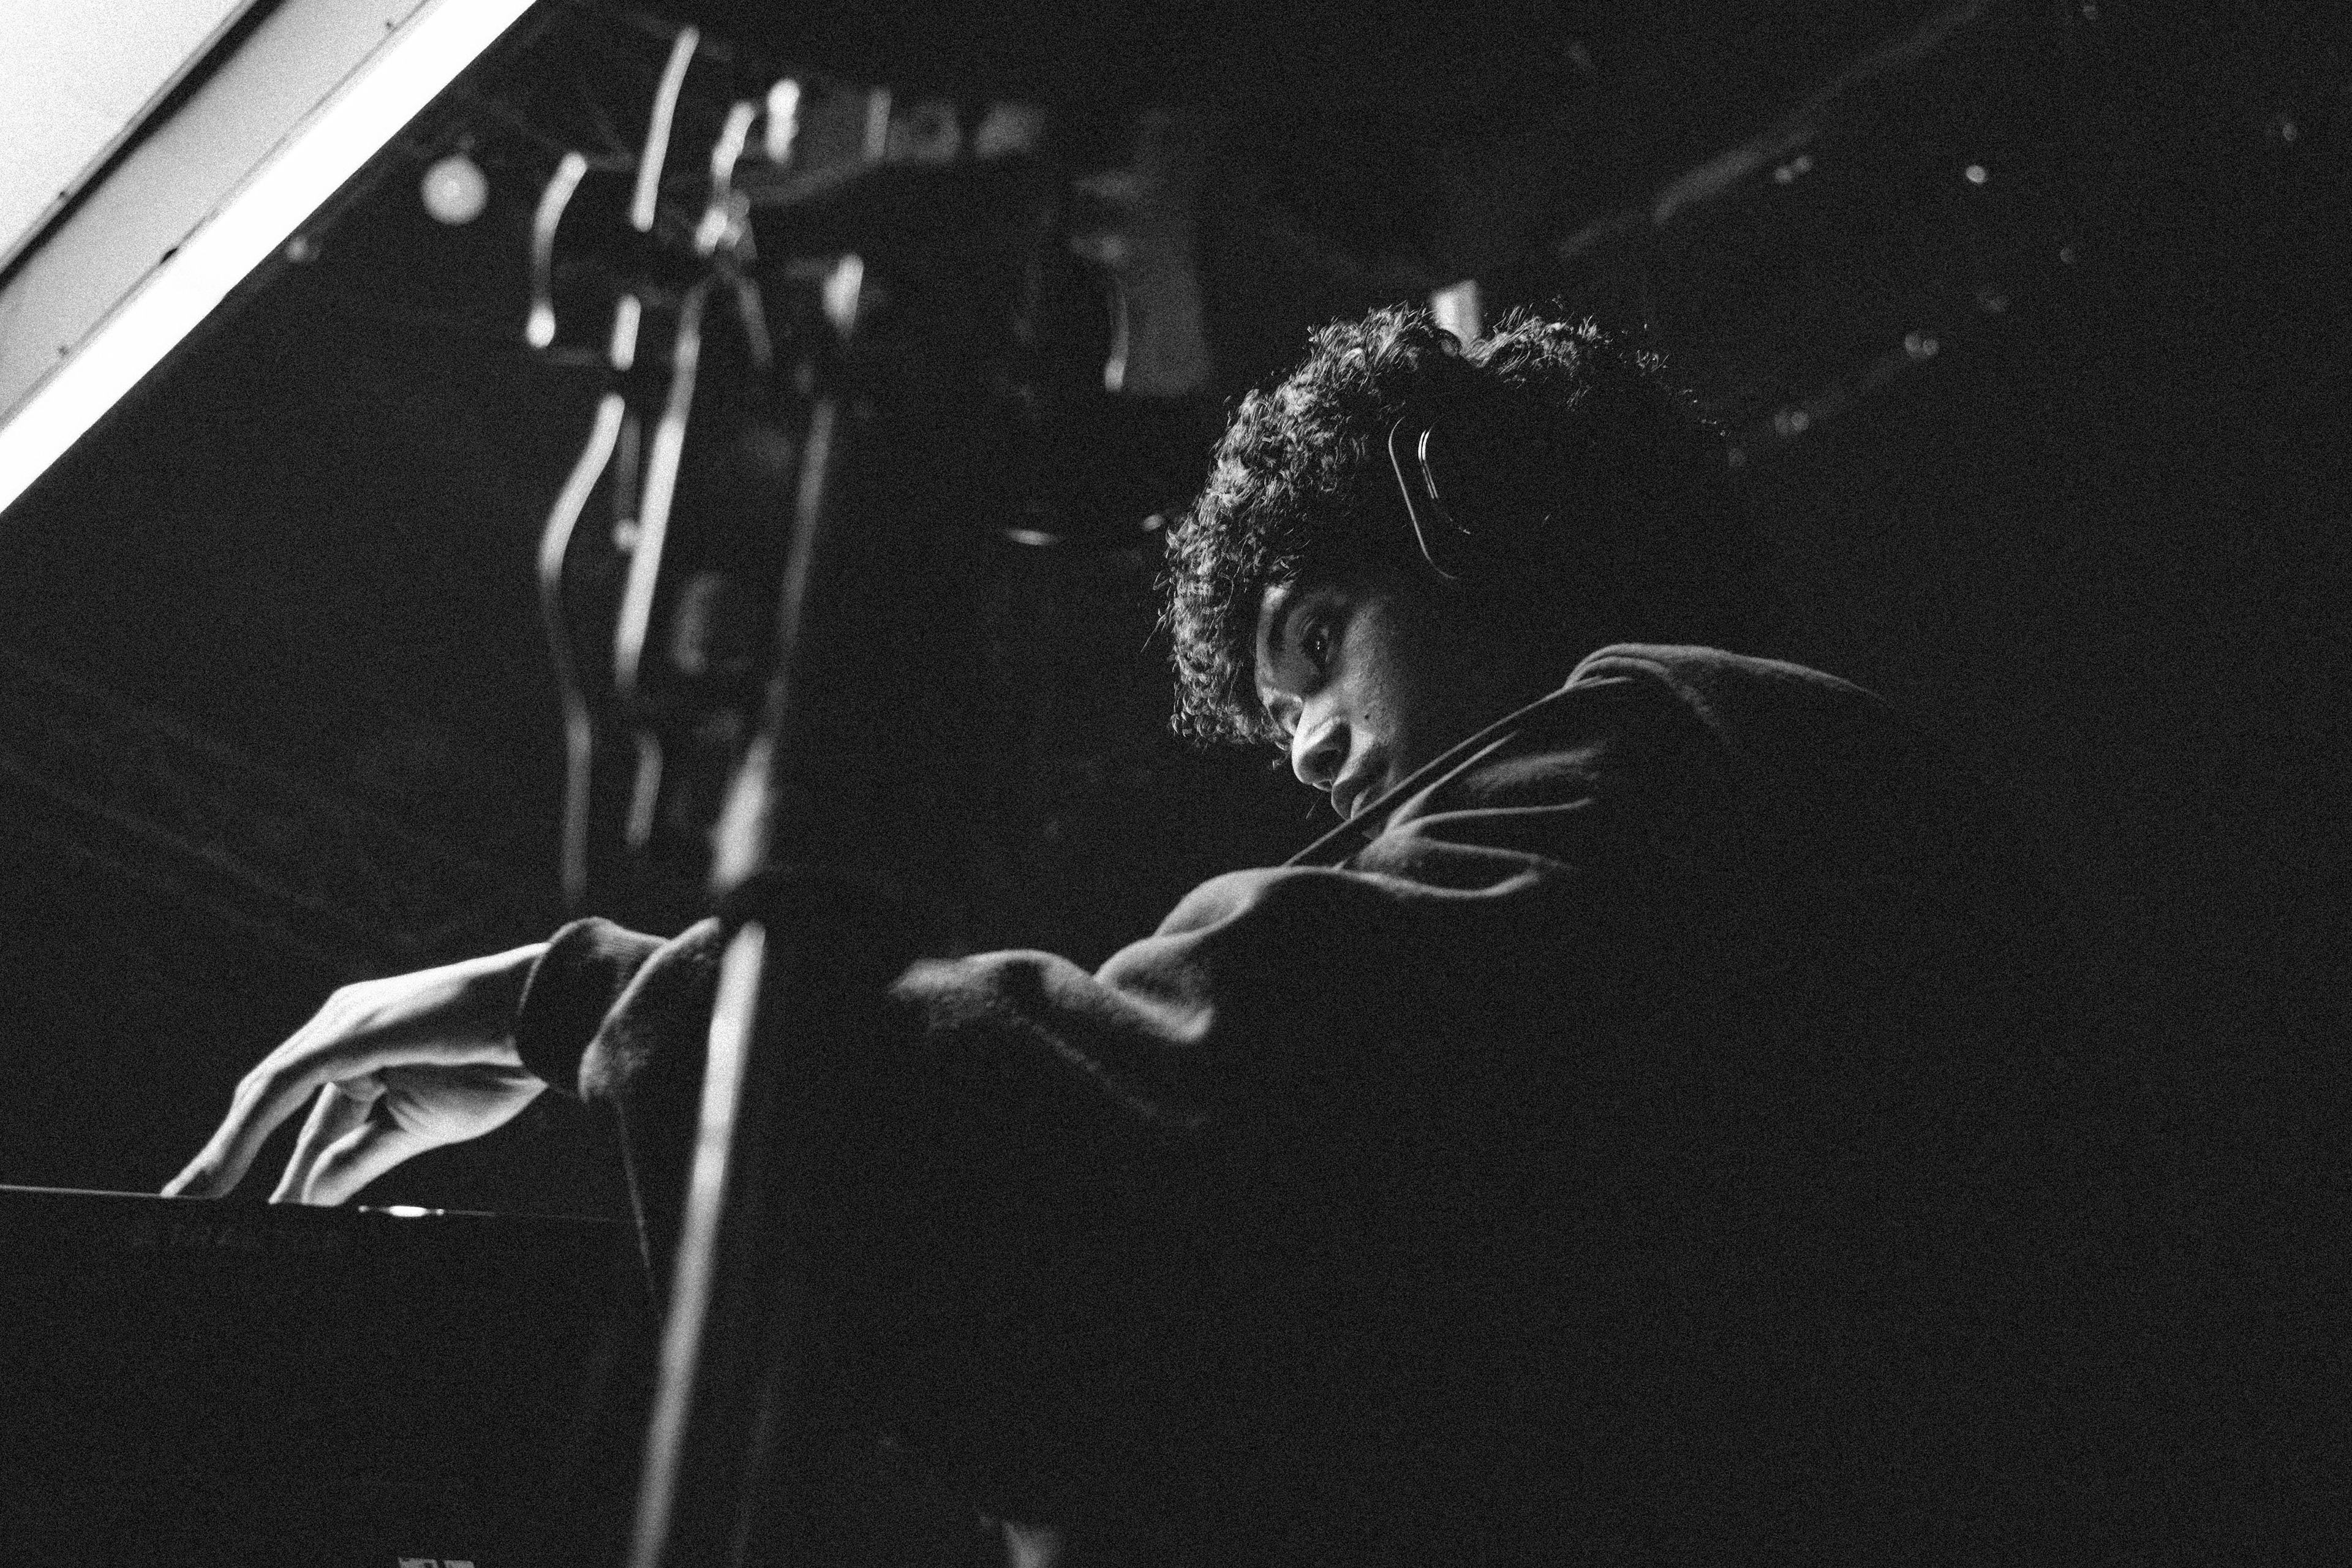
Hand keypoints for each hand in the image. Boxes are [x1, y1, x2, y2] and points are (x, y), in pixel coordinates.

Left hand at [164, 943, 549, 1204]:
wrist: (543, 1019)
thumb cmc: (499, 1064)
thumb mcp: (416, 1127)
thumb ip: (360, 1158)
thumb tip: (311, 1195)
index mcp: (362, 1046)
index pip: (296, 1112)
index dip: (260, 1158)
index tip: (237, 1210)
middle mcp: (339, 1028)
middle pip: (268, 1099)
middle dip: (227, 1157)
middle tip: (186, 1209)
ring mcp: (340, 1024)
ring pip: (264, 1094)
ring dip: (222, 1153)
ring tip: (188, 1202)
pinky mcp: (346, 1032)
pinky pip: (281, 1088)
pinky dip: (245, 1134)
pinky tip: (221, 1175)